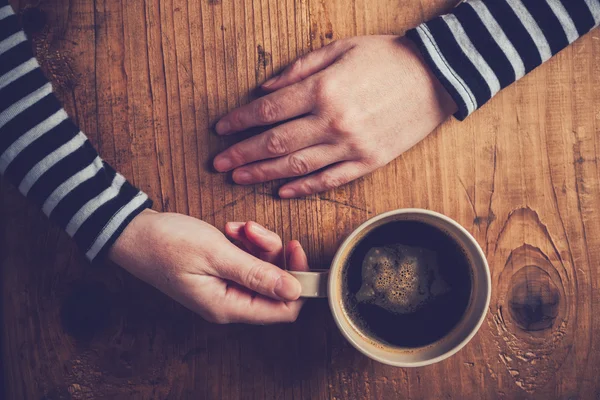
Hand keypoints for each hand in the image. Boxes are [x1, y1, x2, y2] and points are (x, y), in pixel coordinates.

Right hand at [109, 210, 308, 323]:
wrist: (132, 232)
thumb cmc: (166, 243)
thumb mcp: (216, 253)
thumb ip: (257, 273)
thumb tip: (294, 290)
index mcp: (228, 306)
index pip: (284, 310)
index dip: (296, 281)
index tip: (294, 249)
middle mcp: (228, 302)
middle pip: (274, 285)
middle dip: (272, 252)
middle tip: (254, 230)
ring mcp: (223, 288)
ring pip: (261, 268)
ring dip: (257, 243)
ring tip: (238, 227)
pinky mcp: (219, 273)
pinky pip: (246, 260)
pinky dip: (244, 241)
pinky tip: (230, 229)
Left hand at [213, 35, 456, 197]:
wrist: (437, 75)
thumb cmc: (386, 57)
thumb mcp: (339, 49)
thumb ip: (298, 70)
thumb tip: (264, 90)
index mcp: (322, 90)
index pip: (268, 111)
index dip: (240, 122)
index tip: (221, 130)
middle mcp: (332, 122)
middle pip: (275, 143)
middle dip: (242, 154)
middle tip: (218, 164)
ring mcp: (351, 146)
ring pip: (297, 166)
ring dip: (263, 174)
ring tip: (239, 178)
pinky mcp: (368, 162)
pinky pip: (329, 180)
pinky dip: (303, 188)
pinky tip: (282, 192)